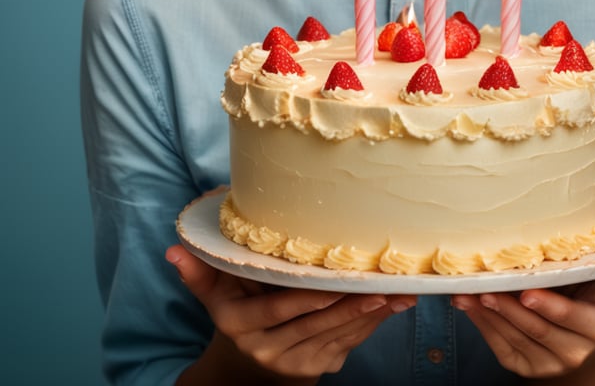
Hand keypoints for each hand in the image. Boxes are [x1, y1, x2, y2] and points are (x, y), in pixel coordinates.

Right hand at [167, 245, 415, 381]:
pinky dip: (371, 326)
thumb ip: (200, 272)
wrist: (246, 368)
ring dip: (370, 315)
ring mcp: (295, 362)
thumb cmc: (235, 313)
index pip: (280, 309)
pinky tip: (392, 307)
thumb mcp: (215, 294)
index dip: (309, 297)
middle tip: (381, 285)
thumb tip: (174, 248)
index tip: (336, 281)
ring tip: (397, 293)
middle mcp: (268, 348)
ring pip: (336, 336)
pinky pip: (348, 345)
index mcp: (242, 325)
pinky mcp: (317, 369)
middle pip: (315, 324)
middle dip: (350, 305)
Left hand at [452, 260, 594, 381]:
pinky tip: (467, 304)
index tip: (527, 292)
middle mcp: (574, 351)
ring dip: (489, 314)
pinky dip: (482, 325)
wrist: (589, 356)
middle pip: (536, 329)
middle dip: (508, 308)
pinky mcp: (526, 368)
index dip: (549, 307)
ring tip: (467, 291)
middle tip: (484, 286)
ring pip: (515, 338)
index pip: (570, 319)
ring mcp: (547, 364)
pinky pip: (501, 347)